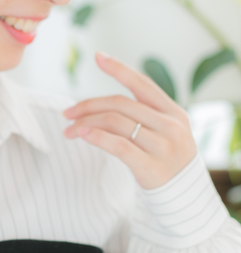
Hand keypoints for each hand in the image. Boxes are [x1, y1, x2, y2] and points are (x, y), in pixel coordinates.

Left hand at [62, 52, 196, 189]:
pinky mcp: (150, 167)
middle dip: (89, 106)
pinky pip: (118, 146)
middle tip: (68, 113)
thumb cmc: (167, 159)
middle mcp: (170, 125)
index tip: (98, 57)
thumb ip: (145, 114)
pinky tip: (82, 135)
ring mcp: (162, 146)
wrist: (185, 196)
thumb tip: (104, 103)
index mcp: (173, 112)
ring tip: (69, 130)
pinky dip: (97, 137)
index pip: (143, 84)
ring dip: (86, 123)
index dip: (119, 69)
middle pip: (121, 104)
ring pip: (116, 123)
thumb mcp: (165, 131)